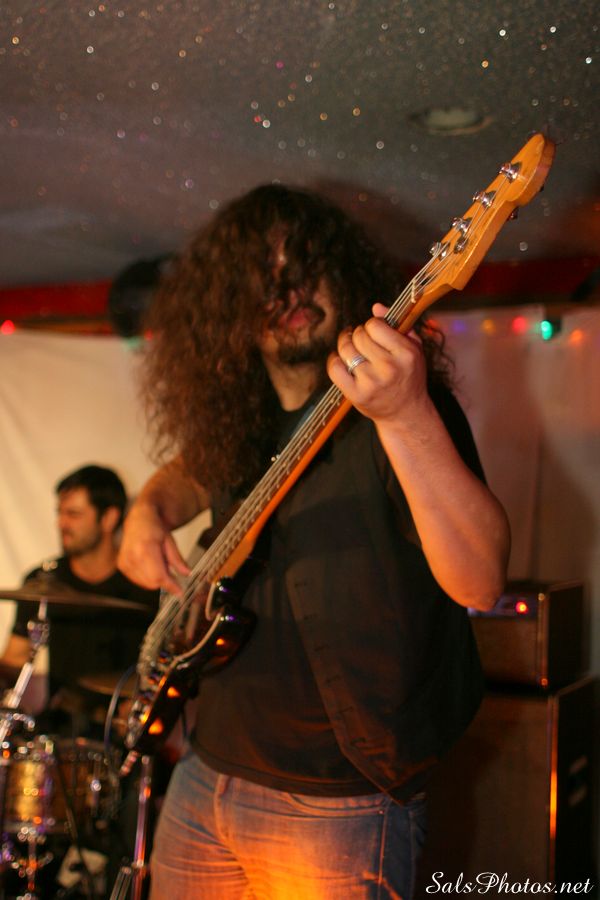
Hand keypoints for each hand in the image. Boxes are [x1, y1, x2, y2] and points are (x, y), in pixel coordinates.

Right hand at [118, 501, 189, 595]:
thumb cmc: (153, 527)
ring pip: (145, 583)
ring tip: (159, 563)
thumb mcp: (170, 541)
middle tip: (171, 572)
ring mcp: (124, 562)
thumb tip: (186, 573)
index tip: (179, 591)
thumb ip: (177, 559)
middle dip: (165, 581)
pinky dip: (147, 577)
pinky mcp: (121, 565)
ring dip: (155, 579)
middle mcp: (132, 556)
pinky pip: (137, 580)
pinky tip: (151, 565)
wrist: (138, 519)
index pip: (159, 576)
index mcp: (145, 549)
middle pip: (152, 582)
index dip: (171, 586)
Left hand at [327, 303, 430, 426]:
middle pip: (358, 336)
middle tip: (361, 341)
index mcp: (406, 354)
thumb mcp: (414, 350)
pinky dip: (334, 360)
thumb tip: (376, 306)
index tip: (373, 333)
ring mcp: (371, 382)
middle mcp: (389, 368)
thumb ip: (399, 325)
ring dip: (345, 345)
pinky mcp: (356, 394)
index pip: (375, 325)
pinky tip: (341, 360)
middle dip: (357, 335)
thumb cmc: (409, 377)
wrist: (406, 413)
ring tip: (350, 348)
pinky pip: (335, 368)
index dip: (371, 326)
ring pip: (345, 350)